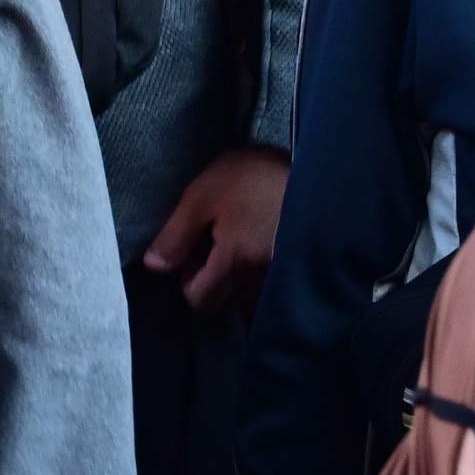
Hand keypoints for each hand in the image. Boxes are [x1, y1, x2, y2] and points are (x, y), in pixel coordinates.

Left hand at [141, 145, 289, 315]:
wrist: (322, 172)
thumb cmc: (258, 179)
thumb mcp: (206, 194)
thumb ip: (176, 233)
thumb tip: (153, 267)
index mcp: (233, 263)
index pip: (199, 300)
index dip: (187, 279)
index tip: (193, 249)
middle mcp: (259, 280)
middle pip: (224, 302)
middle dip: (211, 280)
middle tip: (214, 242)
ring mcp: (282, 276)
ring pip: (247, 295)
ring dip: (237, 277)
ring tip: (239, 240)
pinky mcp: (299, 267)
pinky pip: (270, 284)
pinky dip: (260, 272)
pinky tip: (261, 243)